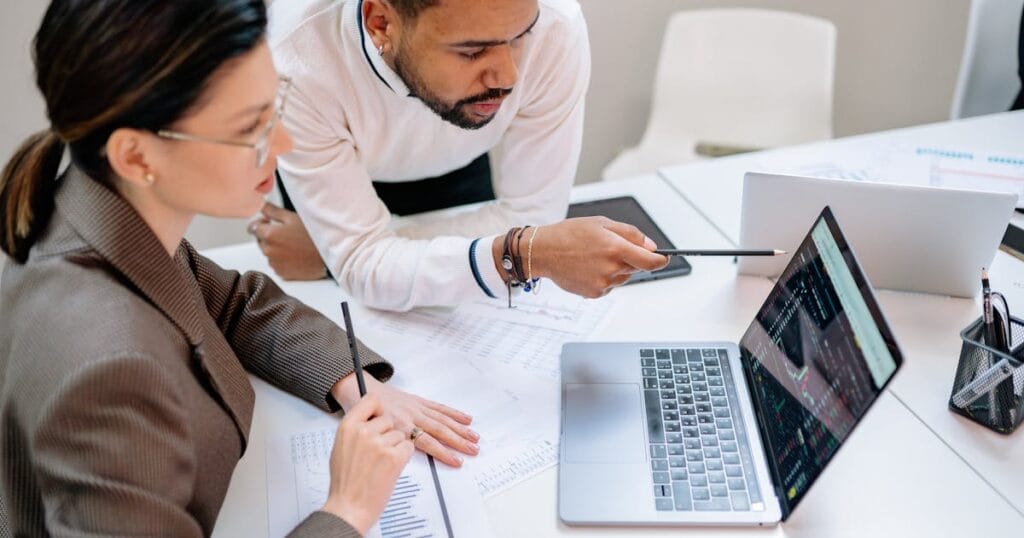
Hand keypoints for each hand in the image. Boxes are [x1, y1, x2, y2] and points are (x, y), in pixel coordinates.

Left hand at [247, 202, 327, 279]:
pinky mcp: (282, 273)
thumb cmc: (313, 235)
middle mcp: (268, 251)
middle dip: (269, 236)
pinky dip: (282, 260)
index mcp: (269, 235)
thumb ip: (272, 211)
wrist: (329, 257)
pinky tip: (296, 255)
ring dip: (276, 248)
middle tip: (288, 234)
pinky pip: (277, 264)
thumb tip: (260, 205)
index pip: (253, 227)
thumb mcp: (293, 217)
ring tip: (295, 245)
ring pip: (269, 253)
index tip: (270, 222)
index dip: (261, 223)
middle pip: (260, 241)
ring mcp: (275, 264)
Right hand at [322, 392, 413, 535]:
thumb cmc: (345, 482)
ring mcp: (380, 443)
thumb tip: (369, 421)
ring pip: (400, 434)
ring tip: (381, 464)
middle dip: (388, 434)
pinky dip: (404, 457)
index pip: (371, 400)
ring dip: (396, 447)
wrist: (350, 505)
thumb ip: (355, 431)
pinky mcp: (395, 456)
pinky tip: (390, 468)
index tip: (380, 415)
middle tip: (378, 453)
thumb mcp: (341, 447)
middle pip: (389, 419)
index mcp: (348, 426)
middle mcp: (364, 431)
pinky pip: (408, 447)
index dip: (379, 408)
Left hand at [332, 373, 478, 467]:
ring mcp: (415, 407)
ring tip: (475, 438)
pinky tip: (466, 419)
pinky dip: (453, 414)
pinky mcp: (417, 401)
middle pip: (439, 430)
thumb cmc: (360, 414)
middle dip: (458, 441)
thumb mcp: (370, 434)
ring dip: (460, 429)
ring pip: (442, 419)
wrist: (356, 388)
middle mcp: (410, 415)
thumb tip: (402, 458)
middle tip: (473, 451)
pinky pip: (438, 408)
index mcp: (399, 425)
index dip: (443, 453)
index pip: (426, 442)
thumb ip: (387, 445)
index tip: (456, 462)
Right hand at [494, 217, 668, 297]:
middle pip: (637, 268)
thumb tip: (651, 247)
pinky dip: (605, 277)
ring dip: (617, 268)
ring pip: (623, 277)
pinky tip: (588, 267)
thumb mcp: (602, 223)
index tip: (665, 258)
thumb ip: (630, 234)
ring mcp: (603, 284)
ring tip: (595, 257)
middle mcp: (611, 269)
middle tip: (611, 248)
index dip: (661, 260)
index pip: (651, 261)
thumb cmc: (569, 234)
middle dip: (631, 259)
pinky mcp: (594, 294)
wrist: (543, 252)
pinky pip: (610, 286)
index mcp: (615, 248)